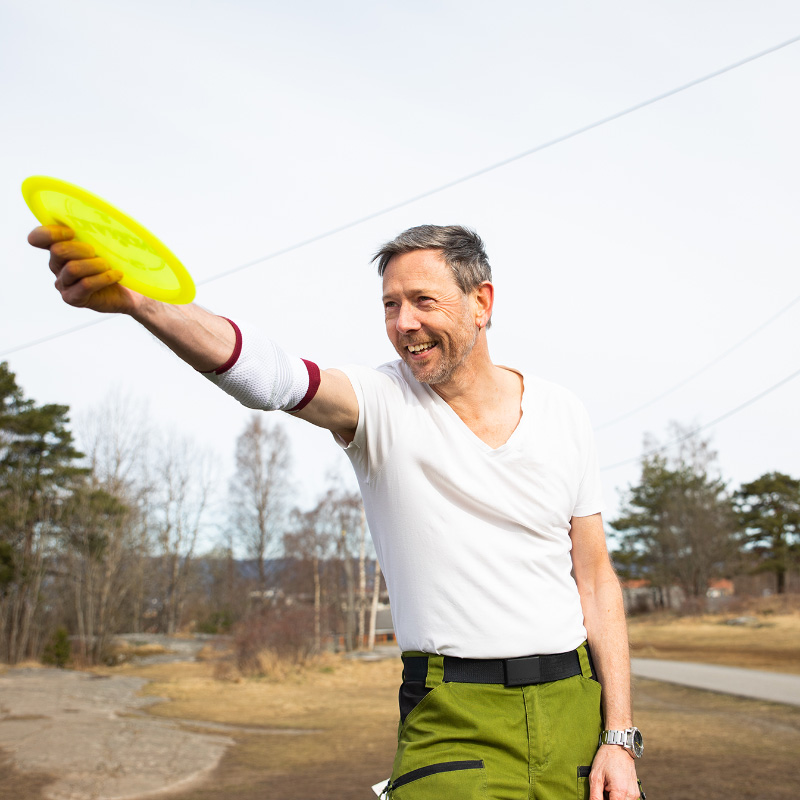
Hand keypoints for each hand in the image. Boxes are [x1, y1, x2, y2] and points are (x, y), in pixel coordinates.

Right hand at [28, 225, 144, 314]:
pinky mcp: (73, 298)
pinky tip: (116, 275)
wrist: (129, 292)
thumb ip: (92, 233)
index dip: (51, 233)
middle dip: (81, 248)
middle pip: (58, 251)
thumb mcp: (103, 245)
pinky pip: (85, 285)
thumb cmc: (114, 265)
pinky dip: (104, 278)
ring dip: (95, 264)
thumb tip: (96, 217)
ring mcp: (63, 284)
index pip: (38, 238)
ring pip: (72, 268)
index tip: (72, 232)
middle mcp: (56, 266)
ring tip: (108, 265)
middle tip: (97, 252)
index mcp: (58, 249)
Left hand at [589, 745, 640, 799]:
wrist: (619, 747)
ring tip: (607, 786)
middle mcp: (630, 795)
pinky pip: (626, 799)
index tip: (600, 794)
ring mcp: (634, 794)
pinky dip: (618, 796)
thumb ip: (595, 796)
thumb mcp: (595, 776)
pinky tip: (613, 786)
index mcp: (620, 791)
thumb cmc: (606, 759)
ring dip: (613, 798)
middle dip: (608, 799)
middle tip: (603, 789)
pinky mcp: (635, 792)